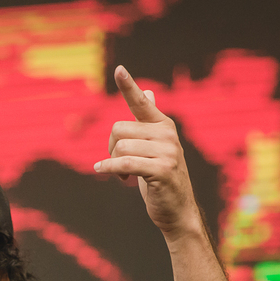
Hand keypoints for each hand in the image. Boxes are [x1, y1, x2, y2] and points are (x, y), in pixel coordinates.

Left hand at [95, 65, 203, 237]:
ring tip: (122, 174)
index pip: (142, 102)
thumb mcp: (155, 147)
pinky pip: (124, 163)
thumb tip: (147, 93)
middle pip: (118, 130)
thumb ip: (149, 121)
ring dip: (112, 162)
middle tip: (117, 163)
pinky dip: (109, 168)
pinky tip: (101, 170)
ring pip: (120, 147)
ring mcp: (168, 152)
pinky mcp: (162, 170)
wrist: (178, 211)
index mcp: (163, 125)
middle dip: (110, 148)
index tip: (119, 69)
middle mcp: (167, 134)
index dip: (129, 86)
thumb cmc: (161, 177)